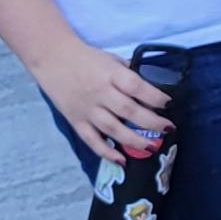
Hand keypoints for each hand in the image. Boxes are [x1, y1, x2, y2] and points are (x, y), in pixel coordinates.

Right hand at [33, 37, 174, 165]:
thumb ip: (130, 75)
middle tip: (169, 129)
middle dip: (152, 122)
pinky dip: (106, 152)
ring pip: (112, 129)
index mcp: (111, 74)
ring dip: (134, 141)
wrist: (51, 58)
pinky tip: (122, 161)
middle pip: (128, 111)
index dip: (154, 97)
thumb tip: (151, 92)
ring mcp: (87, 109)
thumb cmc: (87, 58)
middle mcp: (99, 93)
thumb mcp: (112, 59)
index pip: (136, 87)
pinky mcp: (75, 121)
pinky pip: (91, 140)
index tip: (169, 104)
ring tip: (152, 148)